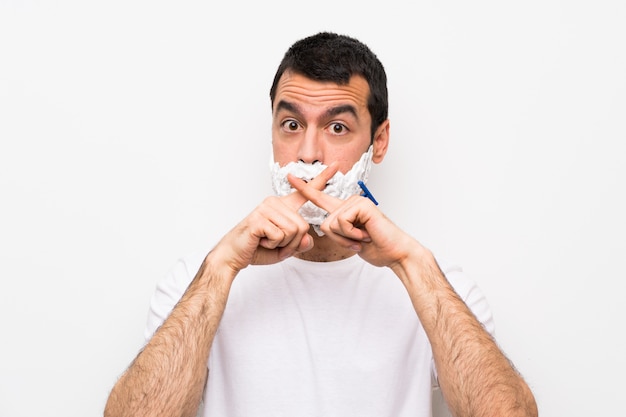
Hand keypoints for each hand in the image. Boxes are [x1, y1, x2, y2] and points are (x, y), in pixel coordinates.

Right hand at [210, 163, 339, 273]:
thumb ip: (300, 244)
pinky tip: (260, 240)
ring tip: (266, 241)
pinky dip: (273, 245)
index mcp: (283, 207)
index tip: (336, 165)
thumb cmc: (257, 248)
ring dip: (283, 245)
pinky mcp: (259, 218)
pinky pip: (281, 236)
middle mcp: (275, 203)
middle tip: (274, 243)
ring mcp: (266, 208)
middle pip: (303, 226)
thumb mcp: (285, 248)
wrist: (233, 255)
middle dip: (292, 243)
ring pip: (294, 231)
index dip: (322, 179)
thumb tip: (308, 239)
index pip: (305, 192)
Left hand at [287, 175, 416, 268]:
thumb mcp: (348, 240)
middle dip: (338, 239)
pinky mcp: (361, 205)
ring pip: (331, 224)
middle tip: (358, 241)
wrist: (394, 252)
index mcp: (343, 210)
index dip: (305, 189)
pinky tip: (365, 235)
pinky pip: (342, 222)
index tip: (290, 177)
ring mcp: (356, 202)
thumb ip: (336, 231)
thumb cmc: (375, 247)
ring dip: (346, 238)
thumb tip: (324, 226)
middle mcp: (349, 203)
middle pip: (324, 223)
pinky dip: (352, 234)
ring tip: (363, 238)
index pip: (320, 198)